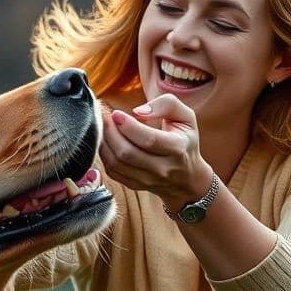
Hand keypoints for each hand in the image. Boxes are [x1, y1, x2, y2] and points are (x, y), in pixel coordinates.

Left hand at [100, 93, 213, 211]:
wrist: (187, 177)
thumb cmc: (184, 141)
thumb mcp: (186, 117)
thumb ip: (167, 105)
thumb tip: (139, 111)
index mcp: (177, 149)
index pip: (149, 139)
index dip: (128, 126)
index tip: (116, 113)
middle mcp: (162, 168)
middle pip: (128, 153)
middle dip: (110, 131)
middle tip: (104, 116)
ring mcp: (147, 180)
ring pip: (116, 163)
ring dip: (105, 142)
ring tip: (103, 126)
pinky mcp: (134, 185)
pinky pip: (112, 171)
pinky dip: (104, 154)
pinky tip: (106, 140)